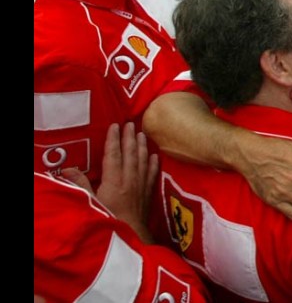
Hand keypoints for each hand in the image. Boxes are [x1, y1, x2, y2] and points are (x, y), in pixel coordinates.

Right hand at [62, 122, 158, 241]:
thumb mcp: (90, 204)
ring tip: (142, 134)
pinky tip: (155, 156)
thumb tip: (68, 170)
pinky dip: (154, 163)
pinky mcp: (148, 194)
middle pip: (130, 154)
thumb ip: (80, 185)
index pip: (114, 155)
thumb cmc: (107, 221)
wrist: (131, 236)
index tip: (114, 126)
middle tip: (130, 123)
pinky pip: (153, 174)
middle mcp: (130, 180)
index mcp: (114, 181)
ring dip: (142, 146)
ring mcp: (141, 186)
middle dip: (130, 138)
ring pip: (143, 161)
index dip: (114, 139)